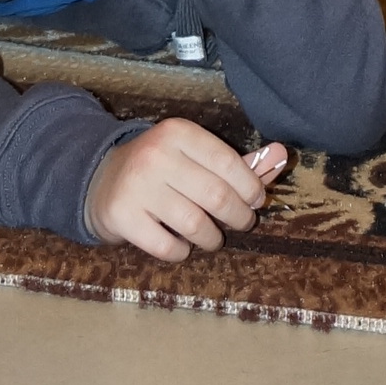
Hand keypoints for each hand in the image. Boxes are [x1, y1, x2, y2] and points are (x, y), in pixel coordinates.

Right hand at [86, 119, 284, 260]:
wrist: (101, 180)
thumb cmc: (161, 169)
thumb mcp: (195, 156)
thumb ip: (239, 161)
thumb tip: (284, 155)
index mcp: (178, 132)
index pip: (228, 163)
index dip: (251, 188)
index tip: (255, 201)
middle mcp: (157, 155)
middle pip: (216, 196)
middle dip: (238, 217)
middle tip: (241, 223)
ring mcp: (138, 186)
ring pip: (195, 224)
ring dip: (212, 238)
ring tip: (212, 236)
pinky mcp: (123, 217)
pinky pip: (168, 247)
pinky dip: (182, 252)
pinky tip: (182, 244)